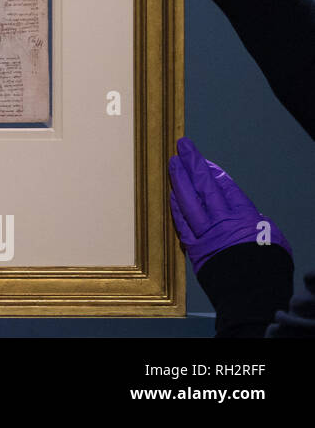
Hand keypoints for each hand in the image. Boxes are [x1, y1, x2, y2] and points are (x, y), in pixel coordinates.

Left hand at [168, 137, 288, 273]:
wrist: (253, 297)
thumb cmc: (267, 269)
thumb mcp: (272, 238)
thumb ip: (255, 222)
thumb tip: (246, 216)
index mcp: (244, 217)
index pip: (224, 186)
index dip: (212, 170)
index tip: (202, 159)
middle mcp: (222, 221)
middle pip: (204, 186)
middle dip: (192, 163)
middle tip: (182, 146)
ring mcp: (205, 234)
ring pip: (188, 200)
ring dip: (179, 179)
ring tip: (172, 163)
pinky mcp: (194, 249)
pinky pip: (181, 223)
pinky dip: (176, 208)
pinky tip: (171, 195)